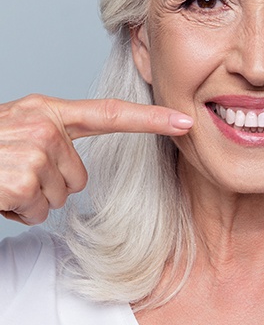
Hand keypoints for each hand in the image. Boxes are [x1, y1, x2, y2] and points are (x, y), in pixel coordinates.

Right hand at [0, 94, 192, 224]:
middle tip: (14, 172)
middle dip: (49, 184)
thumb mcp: (16, 129)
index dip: (150, 120)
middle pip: (80, 176)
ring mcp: (34, 151)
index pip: (109, 114)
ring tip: (3, 180)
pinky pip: (36, 211)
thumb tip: (75, 171)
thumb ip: (51, 137)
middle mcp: (44, 125)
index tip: (184, 122)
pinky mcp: (23, 178)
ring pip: (59, 197)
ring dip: (30, 199)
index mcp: (47, 111)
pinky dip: (15, 212)